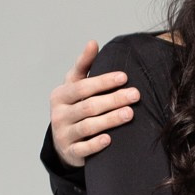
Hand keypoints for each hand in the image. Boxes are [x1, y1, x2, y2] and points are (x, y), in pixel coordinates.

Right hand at [50, 42, 139, 166]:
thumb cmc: (74, 107)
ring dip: (109, 120)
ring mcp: (63, 135)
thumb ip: (84, 65)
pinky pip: (83, 149)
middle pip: (88, 106)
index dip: (103, 81)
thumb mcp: (75, 86)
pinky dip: (96, 144)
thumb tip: (93, 42)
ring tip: (130, 114)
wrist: (64, 141)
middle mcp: (59, 115)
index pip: (82, 87)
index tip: (124, 77)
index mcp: (60, 96)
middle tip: (135, 95)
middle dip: (113, 100)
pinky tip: (110, 140)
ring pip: (88, 127)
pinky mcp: (70, 153)